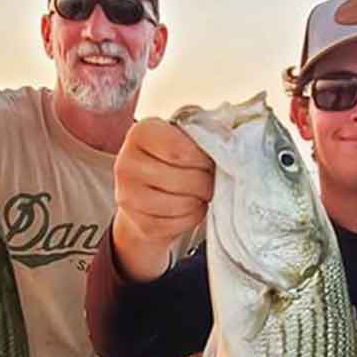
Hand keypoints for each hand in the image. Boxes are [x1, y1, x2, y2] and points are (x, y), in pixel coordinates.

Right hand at [112, 117, 213, 280]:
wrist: (146, 193)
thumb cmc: (172, 161)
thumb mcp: (183, 137)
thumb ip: (203, 133)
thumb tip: (230, 140)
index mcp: (140, 133)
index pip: (180, 149)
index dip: (203, 159)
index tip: (209, 160)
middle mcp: (126, 163)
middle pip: (184, 179)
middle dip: (205, 182)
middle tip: (208, 180)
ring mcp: (128, 196)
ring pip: (182, 203)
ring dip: (199, 200)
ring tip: (199, 193)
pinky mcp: (138, 223)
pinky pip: (177, 223)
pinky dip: (192, 217)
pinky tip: (190, 207)